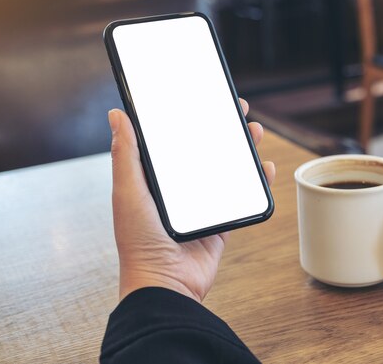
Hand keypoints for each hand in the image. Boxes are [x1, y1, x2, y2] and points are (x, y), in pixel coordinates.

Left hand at [108, 99, 274, 301]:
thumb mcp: (128, 191)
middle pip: (206, 152)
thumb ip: (126, 154)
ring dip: (242, 150)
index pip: (176, 141)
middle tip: (237, 110)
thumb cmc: (139, 241)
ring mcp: (202, 207)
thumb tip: (117, 115)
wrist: (165, 284)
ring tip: (254, 132)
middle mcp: (181, 191)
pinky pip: (242, 198)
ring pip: (227, 171)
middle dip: (222, 130)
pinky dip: (257, 182)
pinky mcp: (221, 223)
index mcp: (156, 180)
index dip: (190, 118)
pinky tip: (265, 168)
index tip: (204, 98)